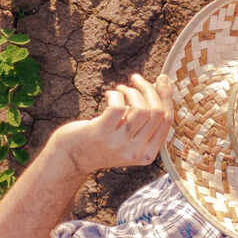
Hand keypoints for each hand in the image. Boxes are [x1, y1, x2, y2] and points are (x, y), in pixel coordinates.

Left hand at [56, 74, 176, 174]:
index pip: (166, 120)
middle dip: (149, 89)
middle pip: (156, 112)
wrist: (71, 159)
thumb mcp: (128, 139)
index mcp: (147, 154)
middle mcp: (135, 151)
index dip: (167, 96)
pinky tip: (110, 95)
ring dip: (132, 91)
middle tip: (137, 78)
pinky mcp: (101, 133)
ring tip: (121, 89)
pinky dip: (116, 94)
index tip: (162, 78)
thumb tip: (158, 89)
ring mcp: (118, 144)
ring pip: (141, 108)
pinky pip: (118, 106)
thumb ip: (144, 123)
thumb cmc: (101, 143)